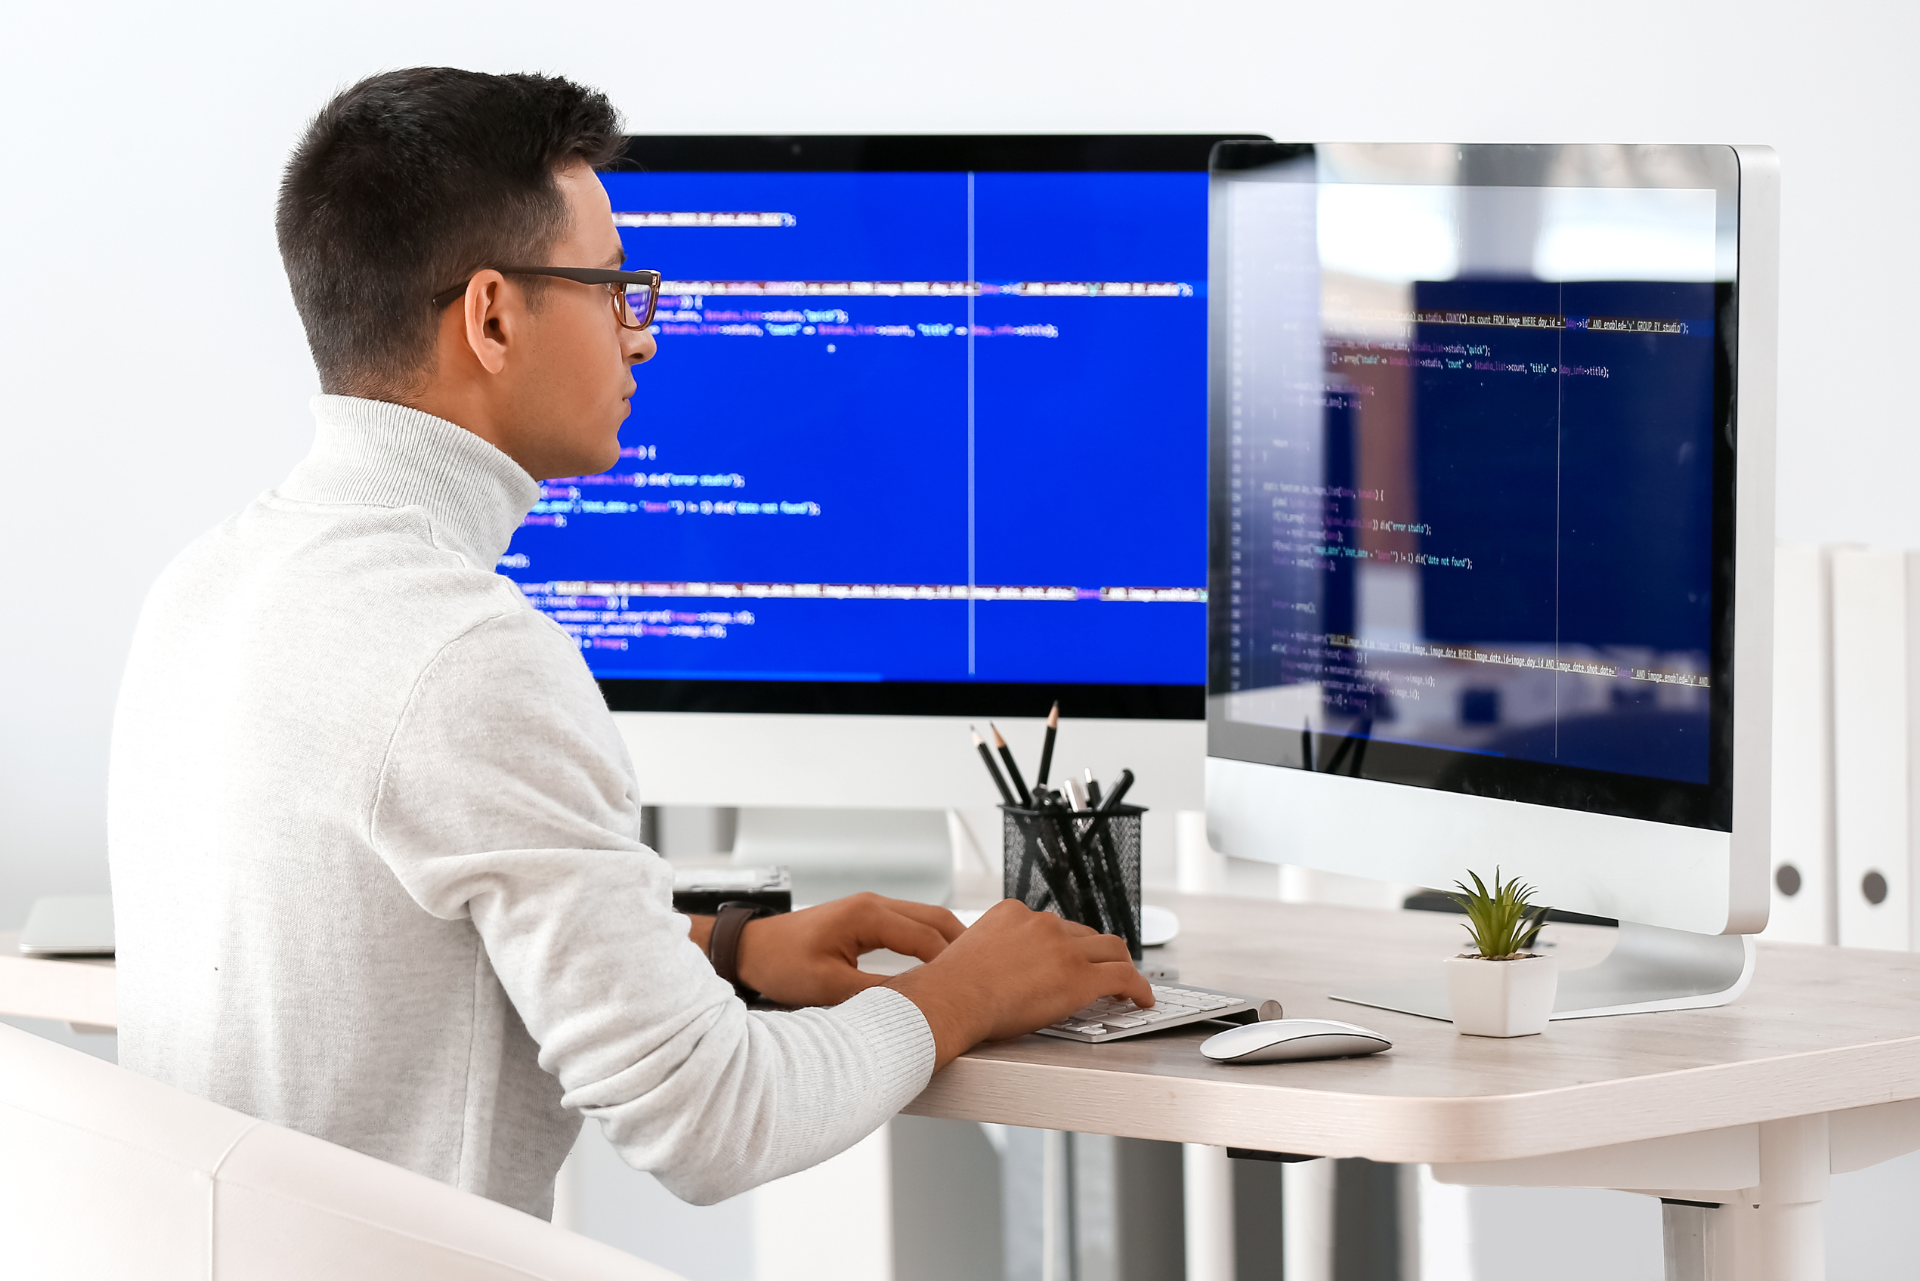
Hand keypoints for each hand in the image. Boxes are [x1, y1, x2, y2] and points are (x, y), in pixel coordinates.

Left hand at [731, 892, 964, 1007]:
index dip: (952, 964)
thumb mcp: (828, 987)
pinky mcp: (866, 920)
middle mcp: (874, 905)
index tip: (972, 988)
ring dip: (948, 944)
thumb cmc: (780, 962)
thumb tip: (914, 1006)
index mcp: (868, 915)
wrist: (750, 949)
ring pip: (926, 920)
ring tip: (969, 974)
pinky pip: (910, 926)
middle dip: (963, 946)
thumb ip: (875, 995)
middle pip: (936, 920)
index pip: (927, 937)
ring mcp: (871, 909)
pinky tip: (939, 966)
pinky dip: (930, 943)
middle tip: (986, 977)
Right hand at [883, 899, 1153, 1068]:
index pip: (1051, 925)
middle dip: (1095, 952)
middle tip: (1100, 969)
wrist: (951, 999)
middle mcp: (1041, 924)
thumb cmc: (949, 987)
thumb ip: (987, 953)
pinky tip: (1141, 999)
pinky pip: (1123, 978)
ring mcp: (1063, 948)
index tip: (1065, 956)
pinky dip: (1138, 988)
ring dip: (1120, 965)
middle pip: (1084, 934)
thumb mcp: (966, 952)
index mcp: (1012, 913)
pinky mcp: (1080, 976)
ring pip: (1111, 950)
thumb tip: (985, 973)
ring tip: (1127, 982)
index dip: (1064, 944)